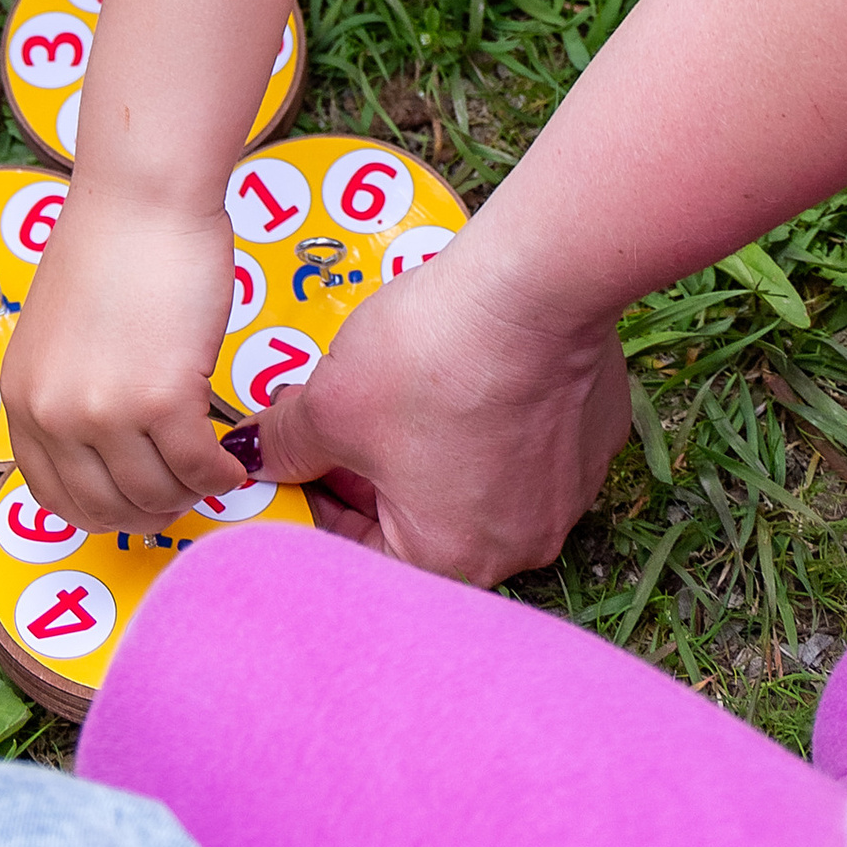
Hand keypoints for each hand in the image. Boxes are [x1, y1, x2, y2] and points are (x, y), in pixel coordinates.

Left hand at [1, 176, 244, 528]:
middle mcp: (54, 413)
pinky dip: (221, 475)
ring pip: (157, 494)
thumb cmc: (110, 248)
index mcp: (23, 398)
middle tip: (182, 493)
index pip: (55, 496)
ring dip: (190, 492)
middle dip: (151, 512)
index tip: (135, 505)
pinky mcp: (163, 399)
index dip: (103, 512)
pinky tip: (232, 460)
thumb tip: (110, 454)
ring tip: (209, 469)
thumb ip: (72, 395)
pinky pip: (199, 468)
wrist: (142, 197)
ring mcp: (105, 410)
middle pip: (108, 507)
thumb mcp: (61, 338)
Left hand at [245, 221, 631, 581]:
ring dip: (430, 446)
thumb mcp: (330, 402)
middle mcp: (518, 547)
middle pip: (422, 520)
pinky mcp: (592, 443)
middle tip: (336, 417)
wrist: (530, 288)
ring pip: (475, 482)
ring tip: (397, 386)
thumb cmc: (431, 358)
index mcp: (450, 558)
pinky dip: (490, 421)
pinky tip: (464, 372)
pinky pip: (528, 448)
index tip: (298, 461)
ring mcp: (565, 498)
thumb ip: (284, 443)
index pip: (364, 552)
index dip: (317, 501)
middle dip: (371, 471)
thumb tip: (255, 456)